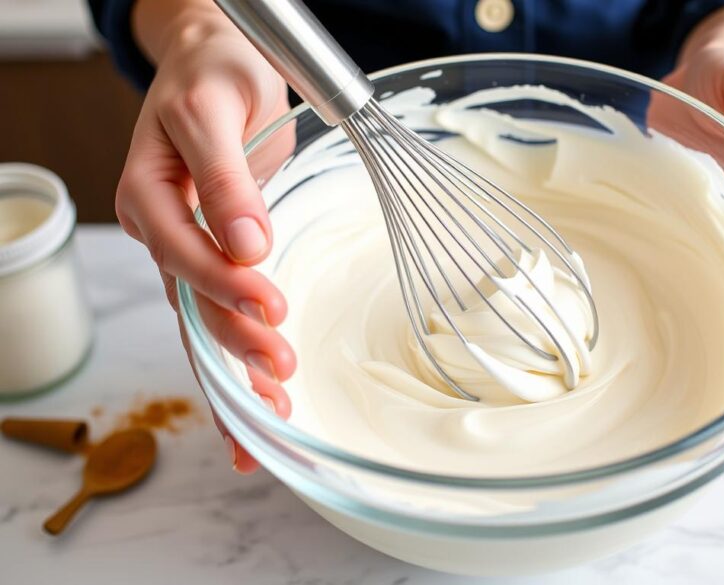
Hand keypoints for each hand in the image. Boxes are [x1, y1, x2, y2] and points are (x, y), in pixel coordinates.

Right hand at [115, 8, 295, 471]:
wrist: (214, 67)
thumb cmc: (213, 78)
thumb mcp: (214, 111)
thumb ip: (225, 177)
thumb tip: (247, 243)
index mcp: (148, 196)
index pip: (183, 253)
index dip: (224, 285)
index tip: (272, 306)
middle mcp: (162, 233)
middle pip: (193, 301)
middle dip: (237, 342)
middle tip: (283, 369)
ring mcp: (188, 251)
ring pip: (205, 323)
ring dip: (236, 372)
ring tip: (273, 417)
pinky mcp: (216, 260)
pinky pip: (221, 317)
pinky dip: (239, 362)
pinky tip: (263, 402)